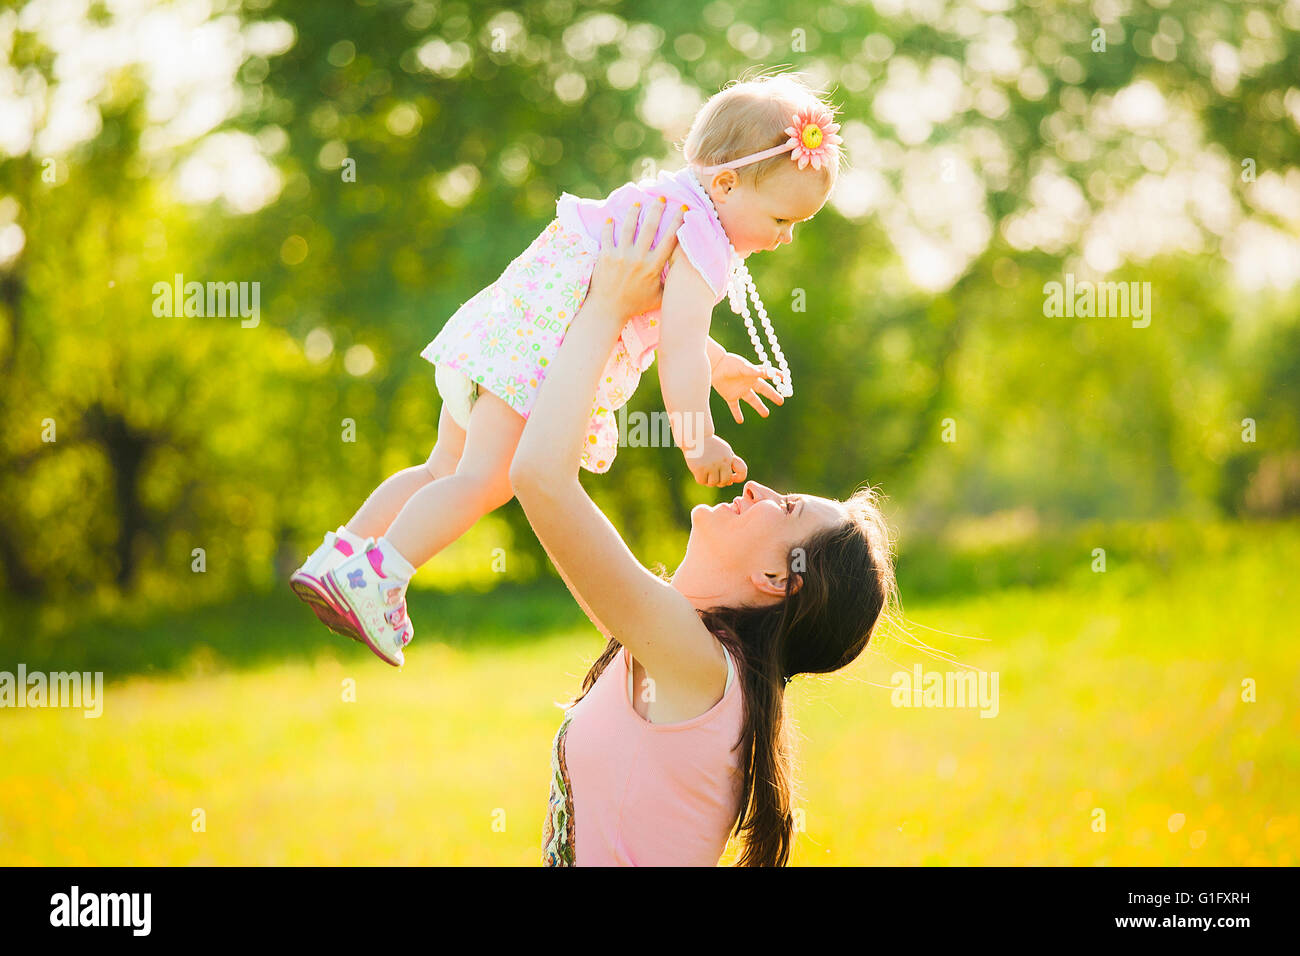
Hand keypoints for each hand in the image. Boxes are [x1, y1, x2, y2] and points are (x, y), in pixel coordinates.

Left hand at [588, 198, 683, 321]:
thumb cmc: (635, 304)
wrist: (608, 310)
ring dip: (634, 213)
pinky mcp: (606, 256)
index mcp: (653, 267)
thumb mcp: (659, 297)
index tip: (683, 209)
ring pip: (629, 227)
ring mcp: (621, 256)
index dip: (677, 222)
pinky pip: (607, 236)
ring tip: (638, 203)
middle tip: (661, 198)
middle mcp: (638, 259)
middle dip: (657, 210)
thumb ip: (671, 284)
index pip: (669, 239)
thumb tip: (688, 275)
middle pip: (650, 227)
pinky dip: (609, 226)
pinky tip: (611, 218)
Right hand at [683, 433, 747, 487]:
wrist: (695, 436)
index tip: (732, 479)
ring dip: (708, 481)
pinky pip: (701, 481)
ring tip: (705, 473)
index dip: (738, 478)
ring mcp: (710, 465)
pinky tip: (698, 472)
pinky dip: (700, 479)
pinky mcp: (699, 468)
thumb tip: (730, 483)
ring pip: (712, 483)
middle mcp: (722, 461)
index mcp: (729, 457)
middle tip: (713, 476)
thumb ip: (729, 465)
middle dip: (719, 482)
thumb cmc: (711, 445)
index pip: (742, 471)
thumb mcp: (724, 450)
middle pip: (724, 481)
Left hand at [710, 352, 785, 423]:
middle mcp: (748, 383)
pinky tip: (740, 421)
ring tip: (766, 414)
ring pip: (752, 400)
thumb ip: (753, 370)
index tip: (785, 379)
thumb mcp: (742, 366)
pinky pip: (735, 407)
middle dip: (773, 396)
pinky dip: (737, 414)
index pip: (768, 375)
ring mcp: (740, 390)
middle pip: (763, 390)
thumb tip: (765, 372)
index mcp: (753, 374)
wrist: (714, 366)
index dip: (777, 377)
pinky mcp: (730, 396)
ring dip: (759, 407)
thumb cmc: (729, 363)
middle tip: (781, 401)